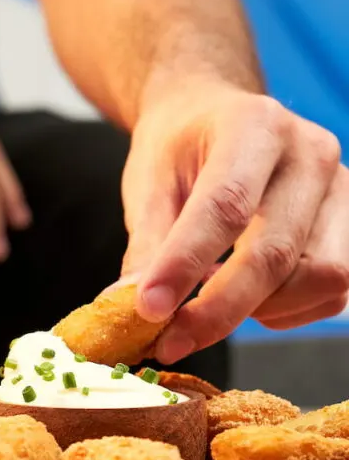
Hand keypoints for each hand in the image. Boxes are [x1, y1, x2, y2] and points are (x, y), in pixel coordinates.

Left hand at [119, 80, 347, 363]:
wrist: (215, 117)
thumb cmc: (179, 150)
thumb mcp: (148, 182)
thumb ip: (147, 244)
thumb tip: (132, 307)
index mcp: (253, 125)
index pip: (225, 206)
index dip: (186, 265)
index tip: (149, 310)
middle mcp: (310, 152)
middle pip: (277, 252)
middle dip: (219, 309)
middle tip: (169, 341)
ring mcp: (342, 189)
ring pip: (319, 277)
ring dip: (257, 310)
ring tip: (207, 305)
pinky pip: (334, 291)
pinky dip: (286, 311)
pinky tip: (245, 298)